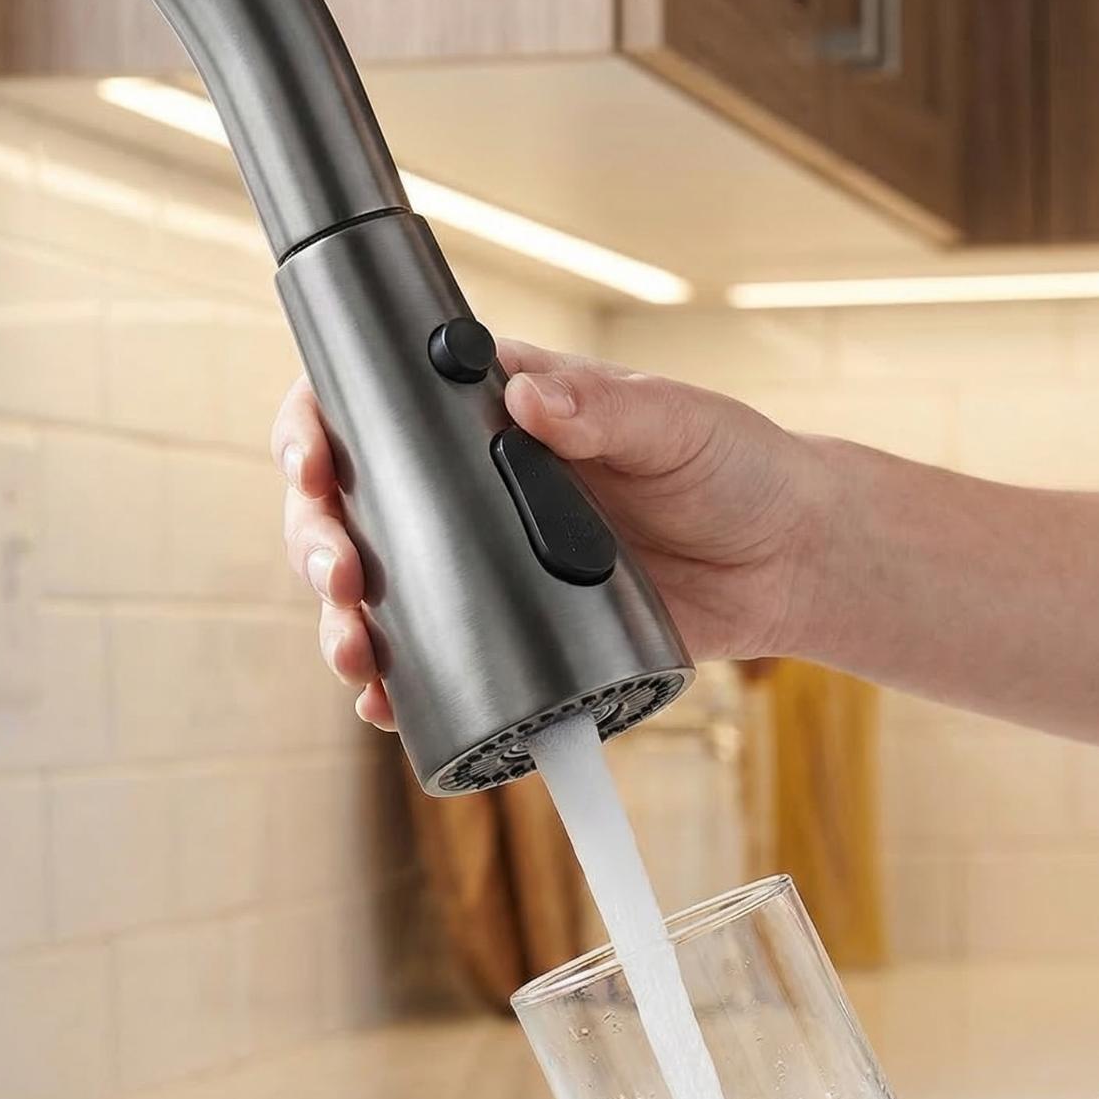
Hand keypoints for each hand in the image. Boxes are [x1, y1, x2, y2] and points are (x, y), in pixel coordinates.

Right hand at [273, 339, 807, 727]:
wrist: (785, 559)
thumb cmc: (735, 465)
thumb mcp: (675, 420)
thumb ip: (604, 407)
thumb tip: (525, 395)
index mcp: (489, 415)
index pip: (373, 408)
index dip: (318, 429)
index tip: (313, 462)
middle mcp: (467, 490)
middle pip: (351, 509)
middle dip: (318, 541)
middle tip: (341, 573)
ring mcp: (483, 567)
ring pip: (377, 592)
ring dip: (344, 623)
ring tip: (355, 653)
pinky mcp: (513, 633)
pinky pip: (434, 660)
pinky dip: (399, 686)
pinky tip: (387, 703)